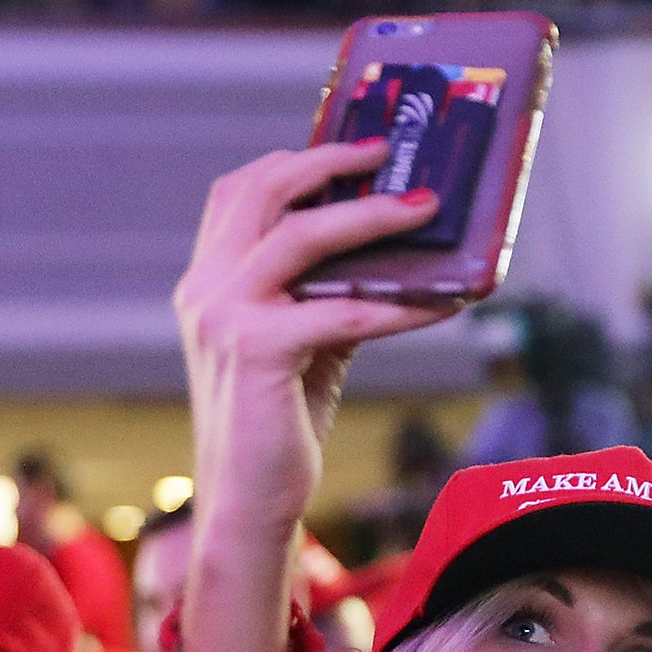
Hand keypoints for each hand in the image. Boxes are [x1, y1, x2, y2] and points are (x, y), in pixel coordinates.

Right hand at [173, 142, 455, 651]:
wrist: (249, 503)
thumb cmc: (278, 427)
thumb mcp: (302, 345)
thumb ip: (326, 295)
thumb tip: (391, 256)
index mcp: (207, 281)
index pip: (239, 192)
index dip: (296, 161)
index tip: (354, 148)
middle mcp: (205, 288)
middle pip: (264, 191)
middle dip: (332, 164)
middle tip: (392, 156)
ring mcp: (224, 316)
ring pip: (303, 236)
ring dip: (373, 216)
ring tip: (426, 210)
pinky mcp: (260, 350)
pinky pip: (346, 311)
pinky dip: (403, 304)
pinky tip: (446, 303)